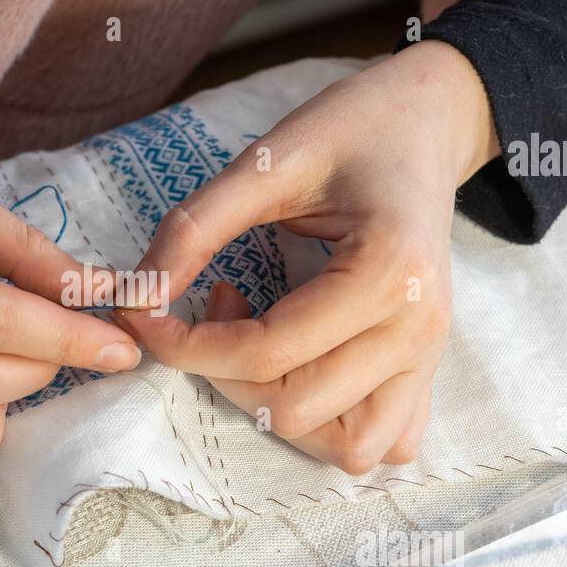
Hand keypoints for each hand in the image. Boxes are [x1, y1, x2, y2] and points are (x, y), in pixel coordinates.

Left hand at [118, 41, 498, 473]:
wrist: (427, 119)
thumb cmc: (352, 128)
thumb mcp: (267, 160)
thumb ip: (195, 227)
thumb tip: (136, 296)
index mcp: (389, 272)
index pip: (264, 352)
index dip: (183, 345)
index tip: (140, 312)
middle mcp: (419, 330)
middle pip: (294, 409)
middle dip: (223, 373)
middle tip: (213, 302)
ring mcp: (430, 357)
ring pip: (346, 447)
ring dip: (278, 410)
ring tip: (260, 341)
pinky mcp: (428, 369)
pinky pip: (385, 443)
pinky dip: (333, 427)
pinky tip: (302, 370)